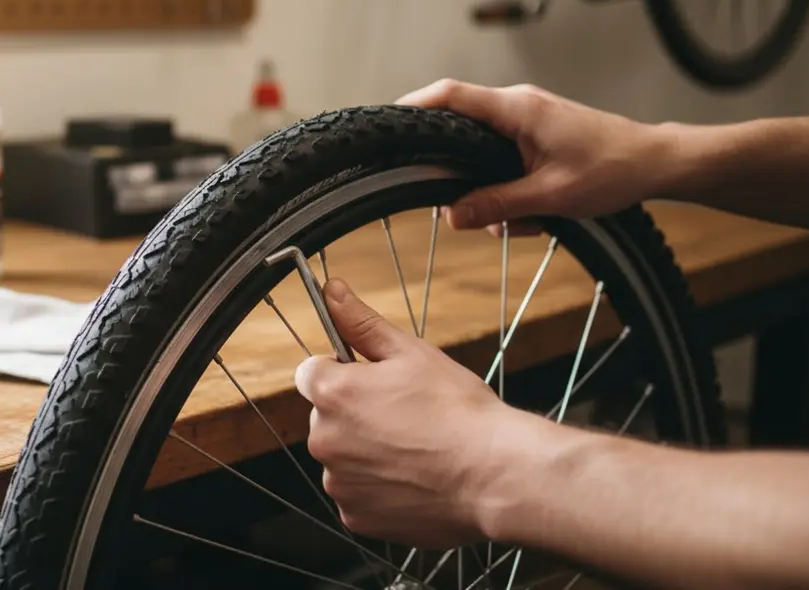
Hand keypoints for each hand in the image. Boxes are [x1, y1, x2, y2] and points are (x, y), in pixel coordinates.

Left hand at [294, 278, 546, 548]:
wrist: (495, 475)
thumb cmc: (458, 412)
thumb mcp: (411, 353)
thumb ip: (362, 323)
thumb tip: (332, 291)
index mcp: (332, 393)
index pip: (312, 372)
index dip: (345, 373)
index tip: (375, 382)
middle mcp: (324, 440)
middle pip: (327, 417)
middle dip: (356, 414)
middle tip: (406, 416)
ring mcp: (339, 482)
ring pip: (343, 457)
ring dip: (366, 453)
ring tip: (415, 450)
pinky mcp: (355, 516)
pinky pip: (358, 494)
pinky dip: (378, 488)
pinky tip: (413, 478)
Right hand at [396, 79, 675, 233]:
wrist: (656, 164)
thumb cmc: (614, 169)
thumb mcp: (550, 196)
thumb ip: (496, 205)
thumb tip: (452, 216)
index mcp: (516, 109)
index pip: (449, 96)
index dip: (412, 106)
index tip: (387, 125)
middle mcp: (518, 107)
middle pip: (460, 135)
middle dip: (463, 179)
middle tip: (472, 213)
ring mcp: (528, 121)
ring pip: (484, 158)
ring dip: (496, 196)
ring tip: (529, 219)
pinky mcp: (538, 136)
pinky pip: (505, 162)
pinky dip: (514, 192)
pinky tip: (538, 214)